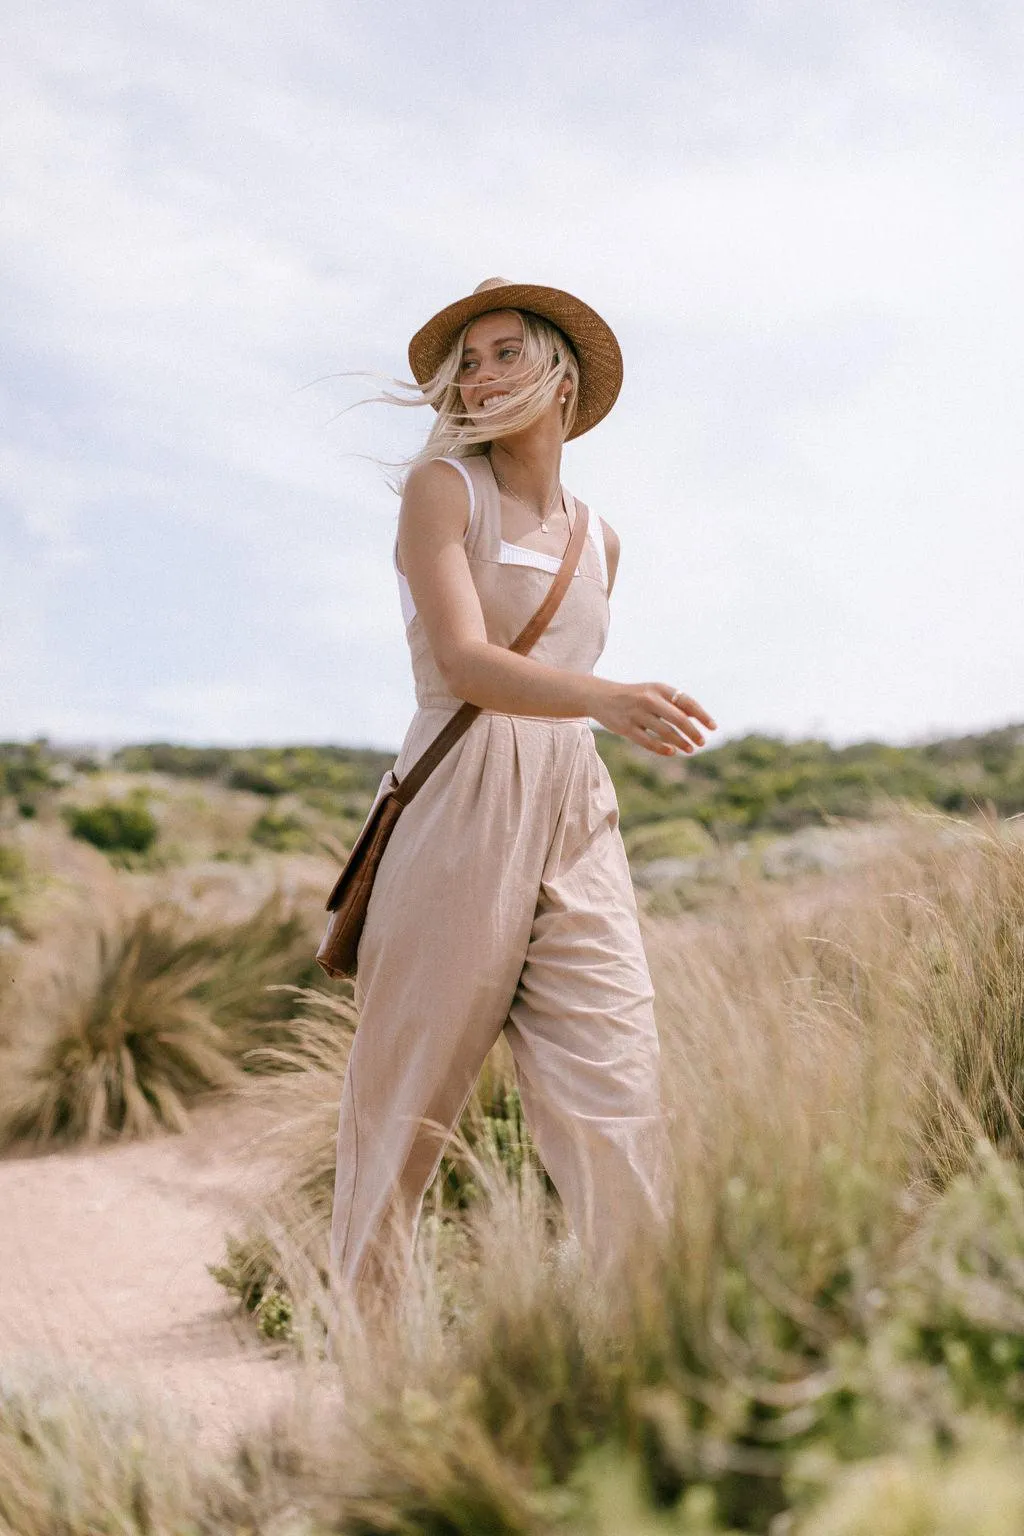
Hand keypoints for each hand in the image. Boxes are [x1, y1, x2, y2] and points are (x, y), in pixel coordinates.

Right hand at [591, 680, 716, 756]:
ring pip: (664, 731)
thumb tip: (697, 718)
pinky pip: (647, 741)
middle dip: (692, 732)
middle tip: (702, 742)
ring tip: (690, 749)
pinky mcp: (625, 727)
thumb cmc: (634, 696)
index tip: (713, 727)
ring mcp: (636, 713)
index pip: (686, 702)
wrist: (600, 696)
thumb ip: (673, 703)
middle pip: (678, 718)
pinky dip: (661, 748)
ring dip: (680, 742)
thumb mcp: (653, 692)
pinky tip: (672, 751)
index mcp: (658, 688)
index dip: (702, 715)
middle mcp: (648, 699)